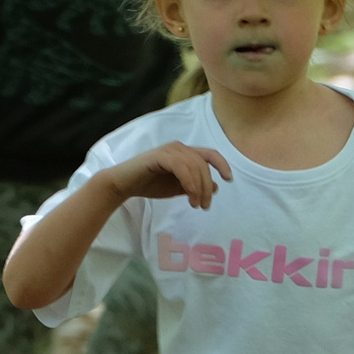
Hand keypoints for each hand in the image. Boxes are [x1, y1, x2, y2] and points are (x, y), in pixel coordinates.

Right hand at [104, 142, 230, 208]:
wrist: (124, 185)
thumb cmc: (150, 185)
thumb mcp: (178, 188)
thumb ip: (195, 186)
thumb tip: (216, 187)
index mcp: (185, 153)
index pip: (210, 154)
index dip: (222, 164)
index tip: (228, 179)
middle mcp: (179, 148)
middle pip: (203, 164)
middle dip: (207, 187)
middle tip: (204, 206)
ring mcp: (169, 150)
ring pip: (194, 166)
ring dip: (199, 188)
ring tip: (196, 204)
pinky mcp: (160, 156)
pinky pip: (181, 167)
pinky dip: (189, 182)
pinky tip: (189, 196)